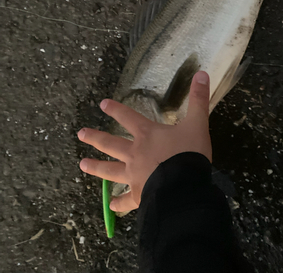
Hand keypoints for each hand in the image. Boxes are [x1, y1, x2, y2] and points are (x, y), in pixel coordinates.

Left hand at [77, 71, 211, 212]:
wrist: (185, 185)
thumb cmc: (189, 152)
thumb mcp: (197, 123)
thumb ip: (198, 99)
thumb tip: (201, 74)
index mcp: (148, 135)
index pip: (128, 117)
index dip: (116, 109)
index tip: (102, 104)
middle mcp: (135, 153)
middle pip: (112, 144)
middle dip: (95, 138)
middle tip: (80, 134)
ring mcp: (134, 175)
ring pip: (110, 171)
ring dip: (96, 167)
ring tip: (82, 164)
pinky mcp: (139, 195)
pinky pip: (126, 200)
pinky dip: (118, 204)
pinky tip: (111, 207)